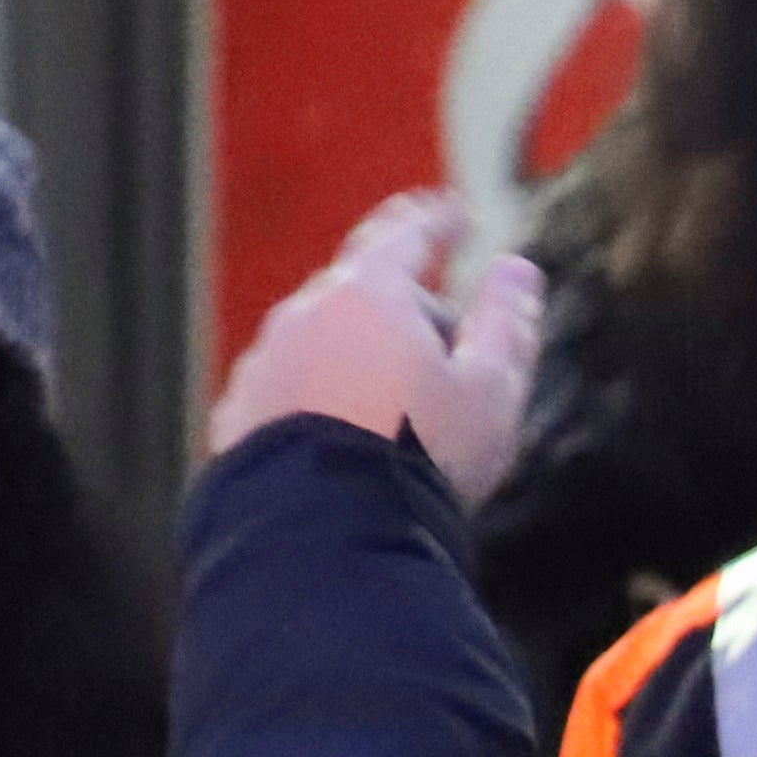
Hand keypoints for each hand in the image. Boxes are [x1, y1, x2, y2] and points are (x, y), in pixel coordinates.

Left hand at [208, 193, 545, 505]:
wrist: (324, 541)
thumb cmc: (421, 461)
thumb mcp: (491, 391)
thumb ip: (507, 322)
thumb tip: (519, 272)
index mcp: (368, 295)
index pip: (407, 234)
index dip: (438, 221)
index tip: (456, 214)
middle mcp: (304, 316)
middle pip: (364, 294)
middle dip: (406, 316)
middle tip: (446, 364)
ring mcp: (263, 367)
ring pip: (321, 346)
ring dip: (358, 366)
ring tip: (395, 426)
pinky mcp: (237, 420)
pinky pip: (287, 395)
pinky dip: (317, 407)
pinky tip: (345, 452)